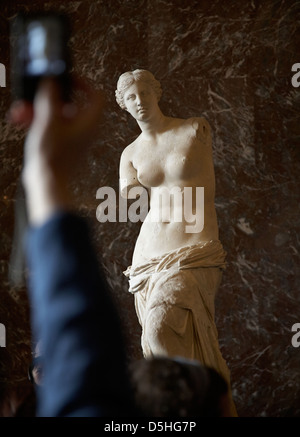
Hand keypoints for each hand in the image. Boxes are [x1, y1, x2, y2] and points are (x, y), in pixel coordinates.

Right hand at [9, 78, 103, 224]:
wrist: (47, 183)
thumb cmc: (52, 157)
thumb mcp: (48, 121)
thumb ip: (50, 97)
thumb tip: (51, 80)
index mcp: (89, 123)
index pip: (95, 96)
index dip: (83, 83)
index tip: (66, 78)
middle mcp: (84, 130)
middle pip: (69, 105)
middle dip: (47, 99)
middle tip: (33, 97)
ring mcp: (74, 138)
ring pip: (57, 116)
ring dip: (38, 110)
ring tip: (21, 113)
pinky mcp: (63, 145)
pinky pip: (52, 127)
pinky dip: (39, 122)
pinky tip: (22, 121)